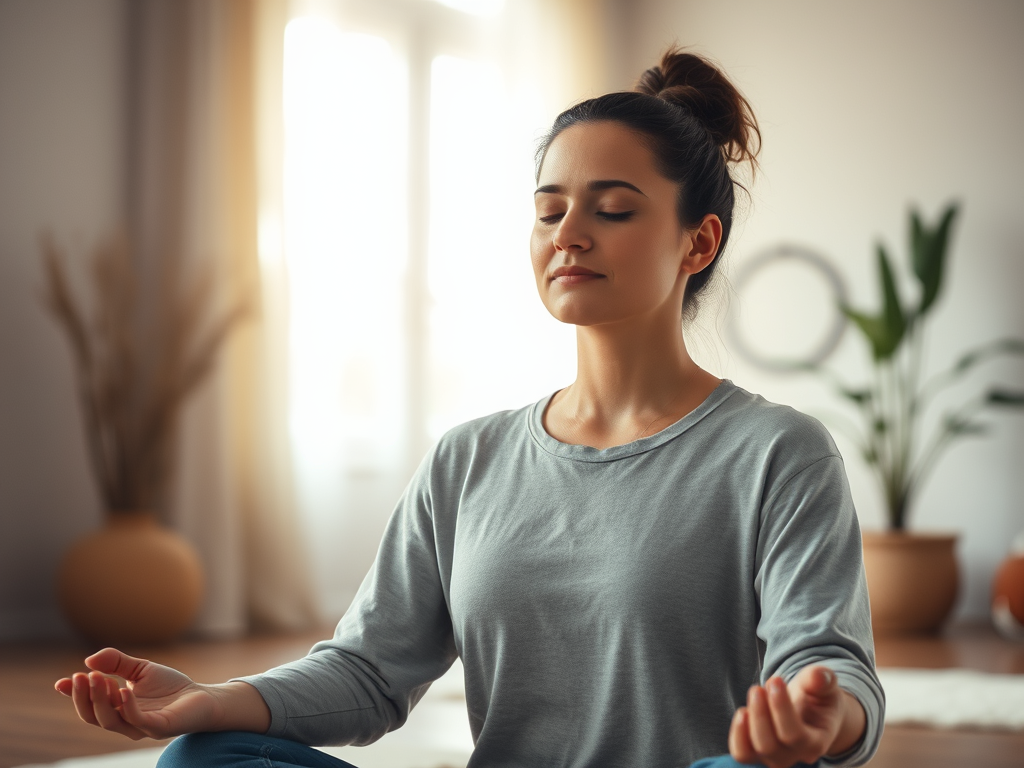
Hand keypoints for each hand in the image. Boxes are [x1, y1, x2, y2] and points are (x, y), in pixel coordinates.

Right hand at [54, 647, 266, 740]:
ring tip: (97, 678)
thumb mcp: (141, 669)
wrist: (204, 697)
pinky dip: (127, 707)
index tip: (61, 682)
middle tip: (80, 676)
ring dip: (100, 700)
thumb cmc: (171, 687)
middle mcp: (125, 722)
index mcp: (117, 709)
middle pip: (94, 716)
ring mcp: (141, 728)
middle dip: (84, 697)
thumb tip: (90, 658)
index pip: (89, 707)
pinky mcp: (159, 728)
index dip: (74, 696)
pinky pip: (138, 721)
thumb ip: (117, 662)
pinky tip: (123, 691)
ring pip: (110, 721)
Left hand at [728, 665, 865, 767]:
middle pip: (768, 746)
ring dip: (748, 721)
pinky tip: (744, 710)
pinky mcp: (757, 752)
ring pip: (750, 752)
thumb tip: (818, 676)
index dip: (780, 707)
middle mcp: (794, 755)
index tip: (775, 679)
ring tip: (755, 695)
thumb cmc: (819, 698)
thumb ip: (823, 680)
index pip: (793, 735)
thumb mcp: (826, 686)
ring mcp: (774, 757)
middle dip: (759, 714)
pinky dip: (737, 734)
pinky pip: (741, 753)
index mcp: (816, 742)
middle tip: (759, 688)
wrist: (814, 713)